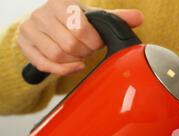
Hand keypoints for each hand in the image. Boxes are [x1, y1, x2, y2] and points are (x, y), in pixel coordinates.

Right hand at [17, 0, 143, 75]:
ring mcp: (30, 28)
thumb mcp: (93, 18)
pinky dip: (62, 70)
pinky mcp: (24, 44)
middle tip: (87, 51)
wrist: (46, 25)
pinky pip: (44, 64)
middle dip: (84, 53)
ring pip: (57, 56)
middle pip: (70, 45)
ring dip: (73, 61)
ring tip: (78, 56)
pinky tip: (72, 66)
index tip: (96, 42)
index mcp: (61, 3)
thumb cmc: (72, 21)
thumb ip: (116, 18)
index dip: (93, 42)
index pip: (81, 30)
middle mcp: (42, 13)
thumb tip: (139, 17)